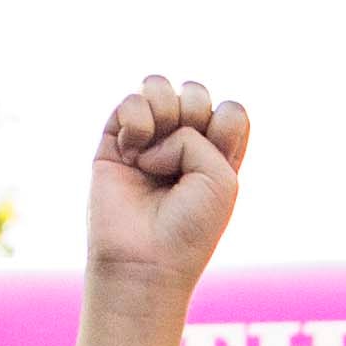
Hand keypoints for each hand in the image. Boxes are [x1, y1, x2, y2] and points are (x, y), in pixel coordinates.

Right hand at [83, 73, 249, 307]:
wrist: (144, 259)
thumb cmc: (189, 227)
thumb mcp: (220, 178)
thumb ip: (197, 133)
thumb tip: (144, 131)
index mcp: (217, 154)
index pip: (230, 110)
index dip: (225, 126)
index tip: (218, 162)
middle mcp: (182, 143)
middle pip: (196, 92)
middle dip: (195, 114)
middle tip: (183, 157)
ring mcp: (147, 140)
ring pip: (159, 86)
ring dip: (165, 110)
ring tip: (155, 150)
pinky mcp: (115, 142)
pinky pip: (130, 101)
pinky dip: (137, 120)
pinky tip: (133, 151)